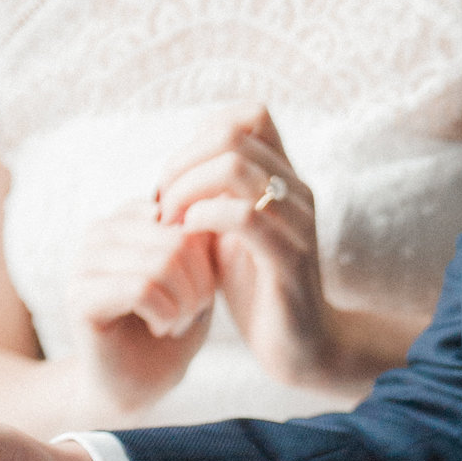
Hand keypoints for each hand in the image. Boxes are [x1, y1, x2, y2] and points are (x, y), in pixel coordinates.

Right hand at [67, 199, 219, 415]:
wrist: (137, 386)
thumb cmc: (171, 330)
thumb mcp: (196, 277)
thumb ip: (197, 240)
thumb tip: (211, 201)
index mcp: (126, 220)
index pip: (183, 215)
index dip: (206, 256)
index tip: (202, 289)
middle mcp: (98, 234)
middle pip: (175, 239)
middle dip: (199, 283)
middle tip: (192, 311)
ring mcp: (83, 264)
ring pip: (161, 262)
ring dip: (184, 301)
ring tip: (177, 320)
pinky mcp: (78, 298)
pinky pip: (142, 289)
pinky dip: (166, 314)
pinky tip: (163, 328)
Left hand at [156, 107, 337, 392]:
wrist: (299, 346)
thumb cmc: (258, 287)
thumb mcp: (229, 231)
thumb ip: (212, 195)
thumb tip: (171, 168)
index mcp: (283, 178)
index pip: (250, 114)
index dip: (203, 135)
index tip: (178, 178)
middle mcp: (295, 191)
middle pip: (233, 134)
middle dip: (183, 163)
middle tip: (163, 202)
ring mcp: (296, 223)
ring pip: (236, 169)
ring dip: (187, 190)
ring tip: (171, 221)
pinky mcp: (289, 261)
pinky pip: (245, 218)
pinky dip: (204, 218)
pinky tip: (189, 236)